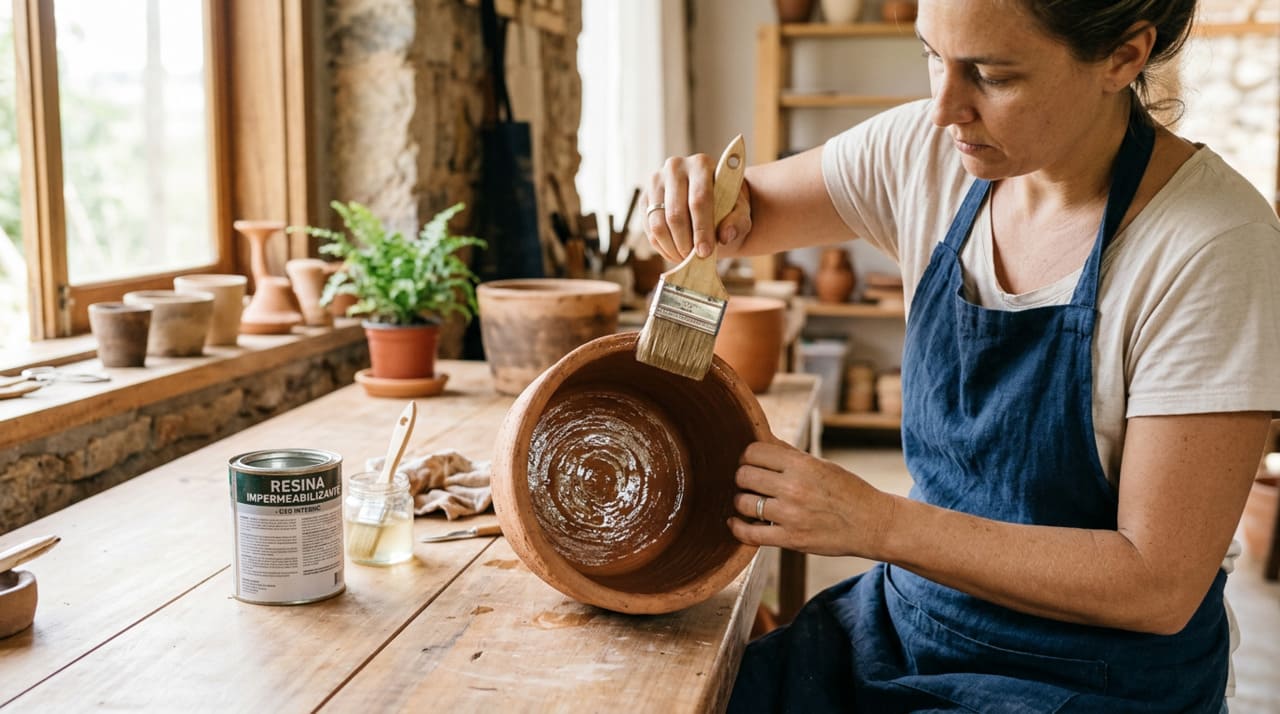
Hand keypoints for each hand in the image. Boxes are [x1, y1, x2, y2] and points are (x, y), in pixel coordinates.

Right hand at [644, 153, 751, 262]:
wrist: (710, 198)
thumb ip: (737, 222)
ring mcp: (656, 182)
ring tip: (686, 258)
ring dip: (672, 247)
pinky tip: (676, 253)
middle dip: (685, 242)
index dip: (702, 229)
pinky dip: (662, 246)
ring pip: (658, 223)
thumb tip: (724, 236)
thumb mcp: (740, 212)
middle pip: (675, 213)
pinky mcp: (645, 198)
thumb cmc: (727, 205)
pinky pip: (648, 228)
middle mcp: (675, 167)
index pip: (698, 199)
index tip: (706, 252)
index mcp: (701, 164)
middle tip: (695, 259)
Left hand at [729, 441, 897, 557]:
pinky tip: (735, 521)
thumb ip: (789, 454)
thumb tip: (761, 438)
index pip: (753, 451)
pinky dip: (737, 527)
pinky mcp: (791, 539)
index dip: (748, 456)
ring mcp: (791, 515)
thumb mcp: (821, 465)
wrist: (873, 524)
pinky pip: (750, 534)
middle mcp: (794, 488)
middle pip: (744, 475)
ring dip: (742, 502)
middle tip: (750, 483)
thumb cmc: (847, 491)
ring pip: (743, 503)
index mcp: (802, 465)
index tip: (752, 463)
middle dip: (743, 478)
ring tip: (750, 502)